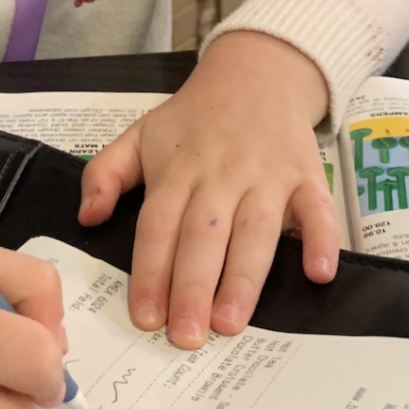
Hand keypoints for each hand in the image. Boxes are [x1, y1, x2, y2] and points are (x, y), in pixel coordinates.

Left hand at [79, 31, 338, 347]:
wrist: (256, 73)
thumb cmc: (194, 118)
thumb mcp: (139, 134)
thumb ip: (104, 174)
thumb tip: (87, 218)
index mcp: (177, 172)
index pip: (158, 227)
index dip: (150, 272)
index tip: (145, 316)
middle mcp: (221, 176)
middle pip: (203, 236)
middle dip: (192, 287)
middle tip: (185, 336)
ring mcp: (267, 176)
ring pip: (255, 231)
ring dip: (243, 278)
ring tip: (230, 322)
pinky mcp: (307, 175)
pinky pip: (318, 209)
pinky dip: (321, 239)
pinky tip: (318, 273)